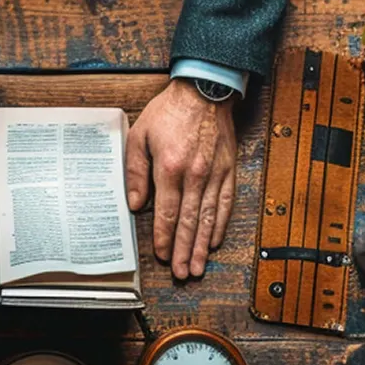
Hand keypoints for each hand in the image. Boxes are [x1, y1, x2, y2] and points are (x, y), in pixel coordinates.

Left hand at [125, 78, 236, 279]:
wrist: (204, 91)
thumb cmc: (169, 112)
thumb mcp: (140, 136)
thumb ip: (136, 171)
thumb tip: (137, 203)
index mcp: (169, 167)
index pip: (168, 213)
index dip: (166, 238)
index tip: (163, 255)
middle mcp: (194, 174)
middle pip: (190, 223)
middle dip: (185, 251)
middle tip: (183, 273)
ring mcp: (214, 174)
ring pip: (209, 218)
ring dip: (204, 246)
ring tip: (200, 266)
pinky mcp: (228, 170)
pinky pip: (225, 204)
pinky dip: (221, 225)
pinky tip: (216, 240)